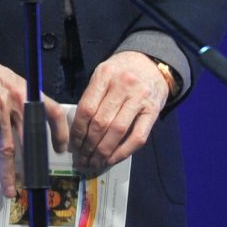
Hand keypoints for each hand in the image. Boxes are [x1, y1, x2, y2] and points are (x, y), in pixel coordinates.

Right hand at [0, 62, 69, 198]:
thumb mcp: (13, 84)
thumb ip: (23, 104)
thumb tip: (32, 131)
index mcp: (28, 93)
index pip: (53, 112)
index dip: (60, 132)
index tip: (61, 149)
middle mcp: (16, 102)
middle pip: (30, 139)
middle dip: (33, 165)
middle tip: (35, 183)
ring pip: (6, 148)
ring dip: (7, 172)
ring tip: (8, 190)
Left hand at [68, 50, 170, 176]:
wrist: (151, 64)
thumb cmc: (122, 72)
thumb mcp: (103, 75)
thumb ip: (92, 97)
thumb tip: (77, 131)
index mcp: (105, 75)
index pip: (86, 108)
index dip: (78, 131)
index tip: (73, 144)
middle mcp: (123, 85)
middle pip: (101, 122)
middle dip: (89, 145)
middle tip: (82, 158)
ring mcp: (140, 98)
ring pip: (118, 131)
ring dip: (103, 151)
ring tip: (94, 161)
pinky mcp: (153, 111)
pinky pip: (137, 137)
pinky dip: (123, 152)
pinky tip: (112, 158)